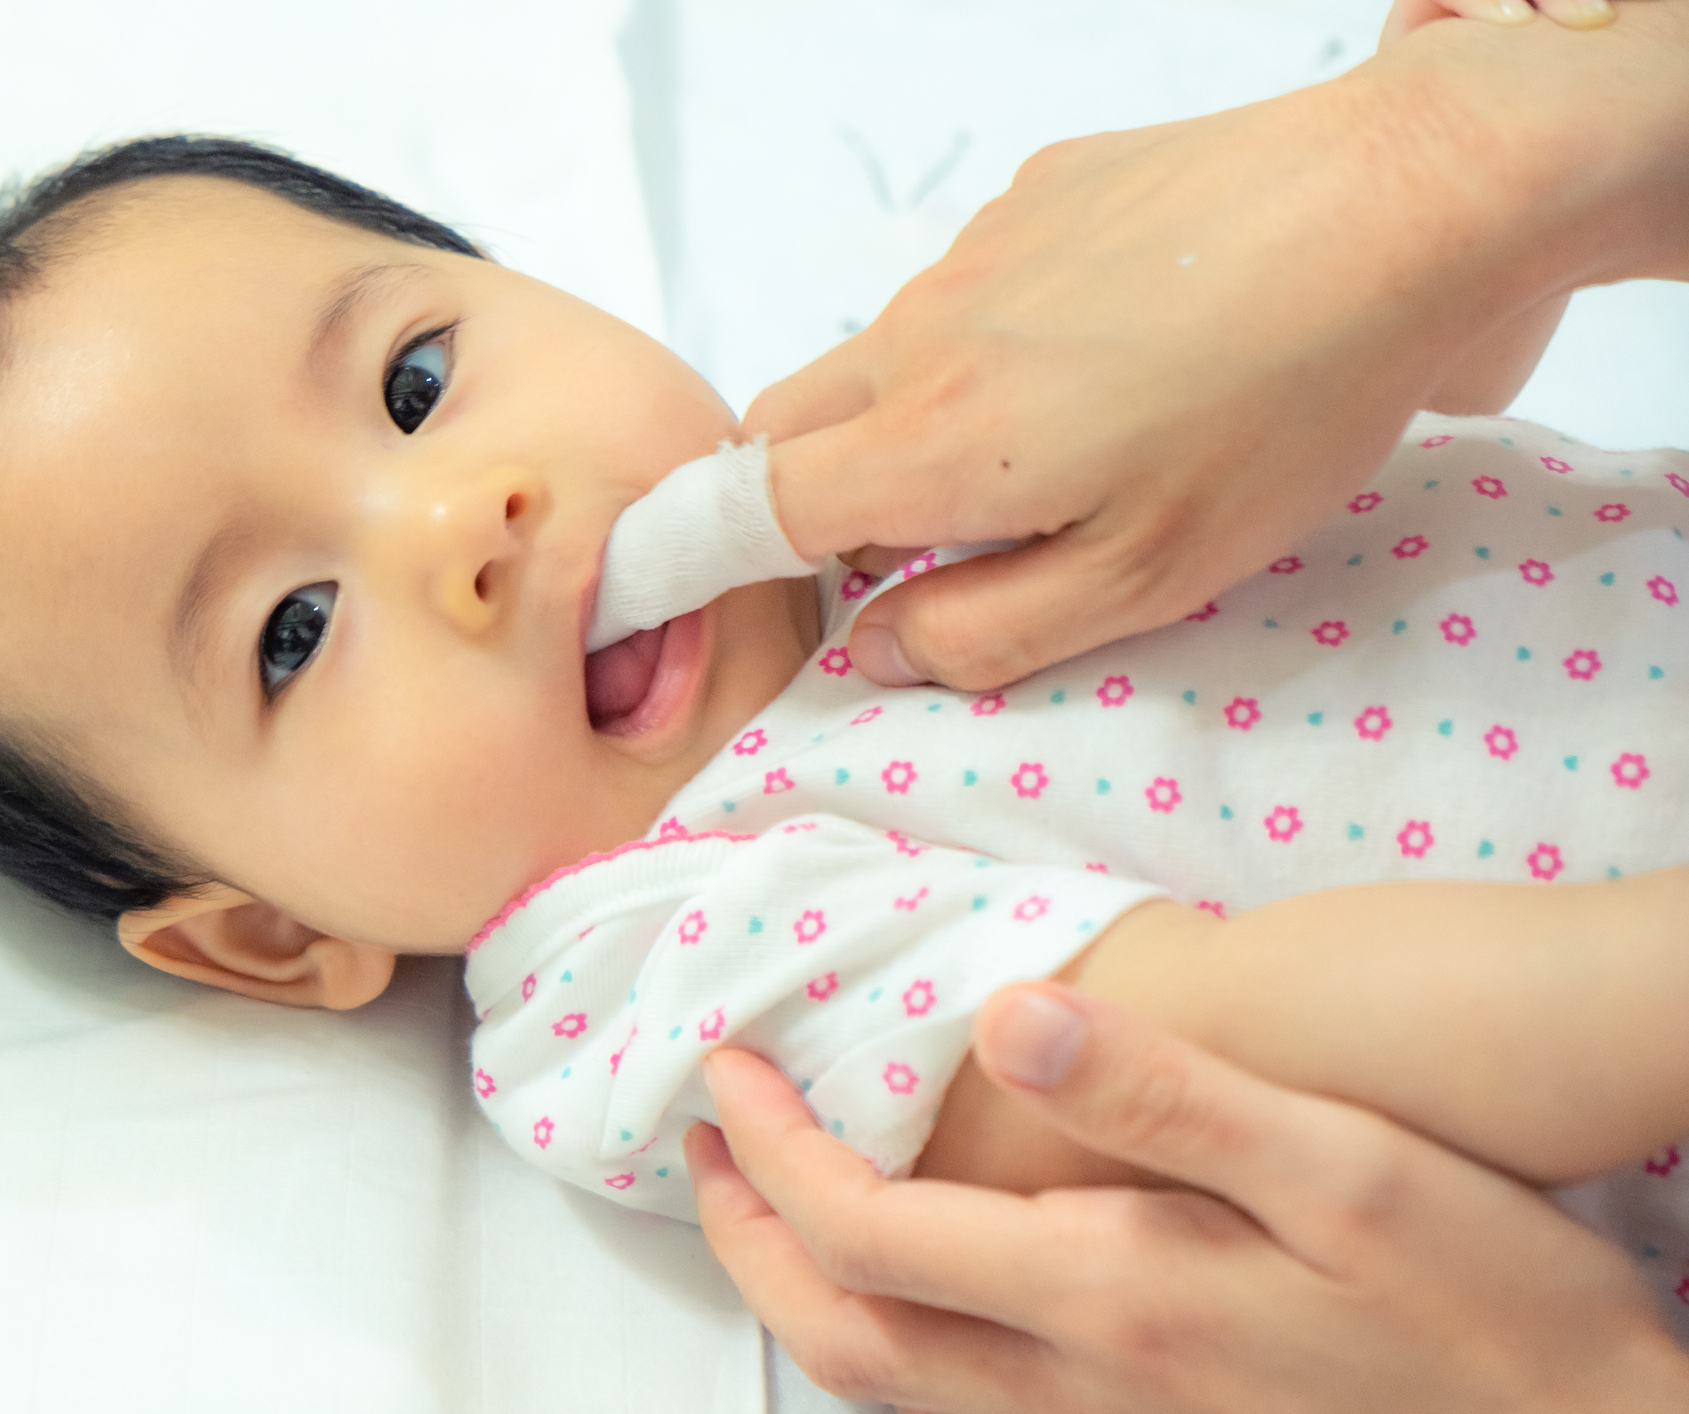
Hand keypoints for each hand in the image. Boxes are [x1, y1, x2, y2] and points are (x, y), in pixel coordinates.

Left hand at [686, 983, 1688, 1412]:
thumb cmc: (1481, 1299)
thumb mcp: (1339, 1166)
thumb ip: (1163, 1091)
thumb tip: (1010, 1015)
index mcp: (1105, 1297)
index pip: (864, 1232)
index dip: (770, 1152)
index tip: (723, 1071)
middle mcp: (1078, 1388)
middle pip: (845, 1331)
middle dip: (747, 1237)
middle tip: (705, 1146)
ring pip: (892, 1381)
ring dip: (804, 1291)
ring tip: (769, 1204)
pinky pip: (958, 1399)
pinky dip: (887, 1330)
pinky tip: (909, 1279)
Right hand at [744, 5, 1688, 691]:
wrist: (1400, 202)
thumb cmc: (1286, 405)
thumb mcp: (1147, 578)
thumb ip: (986, 632)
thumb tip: (876, 650)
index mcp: (931, 444)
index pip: (749, 508)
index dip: (708, 562)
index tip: (710, 594)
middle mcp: (920, 335)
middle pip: (785, 427)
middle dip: (808, 499)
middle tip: (914, 549)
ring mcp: (972, 250)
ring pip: (880, 358)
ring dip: (913, 422)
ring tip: (1058, 447)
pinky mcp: (1035, 192)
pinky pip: (964, 289)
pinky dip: (989, 342)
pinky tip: (1115, 352)